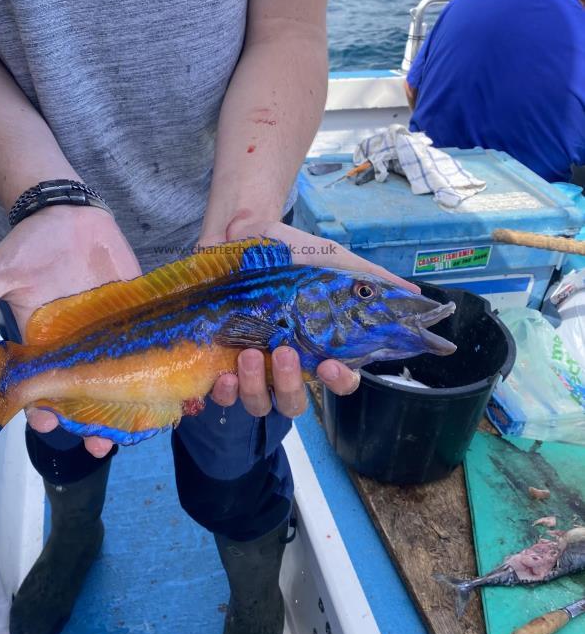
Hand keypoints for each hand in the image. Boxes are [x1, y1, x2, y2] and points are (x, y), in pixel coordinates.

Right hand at [0, 206, 140, 457]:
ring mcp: (108, 329)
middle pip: (85, 392)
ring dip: (126, 402)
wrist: (66, 210)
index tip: (47, 424)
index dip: (43, 411)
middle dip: (90, 420)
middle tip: (100, 442)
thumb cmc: (28, 245)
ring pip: (119, 375)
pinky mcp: (135, 309)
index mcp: (43, 343)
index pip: (43, 388)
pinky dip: (156, 363)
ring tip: (135, 427)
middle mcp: (77, 343)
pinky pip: (147, 340)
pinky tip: (166, 384)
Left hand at [202, 219, 418, 419]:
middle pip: (294, 402)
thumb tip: (416, 294)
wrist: (240, 230)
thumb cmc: (289, 251)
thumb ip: (369, 280)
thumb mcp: (331, 260)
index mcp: (316, 345)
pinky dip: (223, 392)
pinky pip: (221, 395)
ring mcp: (251, 366)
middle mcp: (285, 362)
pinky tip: (223, 375)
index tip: (330, 365)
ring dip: (255, 387)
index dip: (339, 381)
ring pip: (258, 403)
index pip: (339, 379)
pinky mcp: (217, 361)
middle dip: (289, 386)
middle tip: (285, 353)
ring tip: (249, 354)